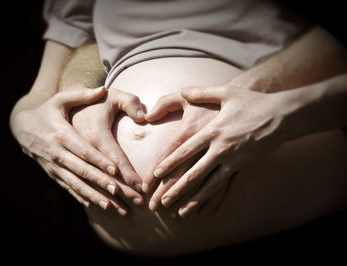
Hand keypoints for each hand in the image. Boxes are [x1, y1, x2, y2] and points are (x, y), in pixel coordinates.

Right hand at [11, 87, 141, 214]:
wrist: (22, 126)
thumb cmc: (48, 111)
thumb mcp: (61, 99)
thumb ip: (81, 95)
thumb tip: (103, 88)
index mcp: (61, 133)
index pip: (83, 149)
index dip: (99, 160)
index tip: (115, 170)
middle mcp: (57, 152)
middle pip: (81, 169)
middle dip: (99, 182)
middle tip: (118, 192)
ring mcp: (53, 165)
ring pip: (75, 182)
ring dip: (92, 195)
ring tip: (110, 205)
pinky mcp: (52, 172)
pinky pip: (67, 186)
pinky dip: (80, 196)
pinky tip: (93, 205)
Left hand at [148, 85, 284, 216]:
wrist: (283, 115)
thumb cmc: (252, 102)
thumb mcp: (225, 92)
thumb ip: (201, 92)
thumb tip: (181, 90)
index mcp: (212, 131)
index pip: (185, 150)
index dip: (169, 163)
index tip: (156, 174)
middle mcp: (221, 149)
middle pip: (194, 173)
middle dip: (177, 189)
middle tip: (161, 202)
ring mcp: (234, 162)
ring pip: (210, 186)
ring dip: (195, 200)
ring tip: (181, 213)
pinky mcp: (245, 168)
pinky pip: (230, 189)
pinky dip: (220, 201)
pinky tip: (211, 212)